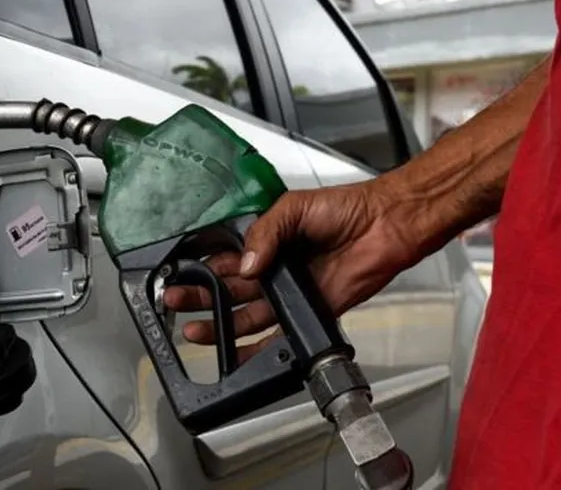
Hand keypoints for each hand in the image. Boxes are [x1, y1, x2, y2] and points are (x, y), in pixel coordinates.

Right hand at [163, 179, 425, 362]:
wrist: (386, 226)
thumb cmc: (348, 208)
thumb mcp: (294, 207)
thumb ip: (265, 232)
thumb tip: (246, 264)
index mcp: (267, 239)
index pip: (224, 257)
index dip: (201, 267)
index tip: (179, 275)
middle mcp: (275, 267)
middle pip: (228, 289)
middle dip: (200, 297)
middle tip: (175, 303)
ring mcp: (290, 292)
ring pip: (246, 314)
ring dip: (220, 324)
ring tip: (195, 330)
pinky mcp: (309, 311)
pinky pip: (279, 334)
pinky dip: (257, 347)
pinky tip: (237, 352)